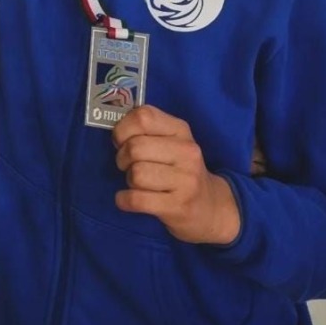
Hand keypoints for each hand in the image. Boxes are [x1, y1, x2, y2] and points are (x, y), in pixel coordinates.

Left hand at [112, 106, 240, 244]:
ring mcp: (186, 180)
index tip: (121, 141)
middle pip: (134, 148)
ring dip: (128, 180)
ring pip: (136, 174)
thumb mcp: (171, 142)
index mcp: (181, 130)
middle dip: (122, 158)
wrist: (210, 207)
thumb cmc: (181, 170)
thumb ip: (146, 131)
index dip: (123, 129)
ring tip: (138, 183)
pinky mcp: (178, 206)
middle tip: (127, 166)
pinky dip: (124, 200)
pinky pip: (136, 199)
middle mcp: (187, 152)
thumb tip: (115, 129)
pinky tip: (128, 199)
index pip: (143, 117)